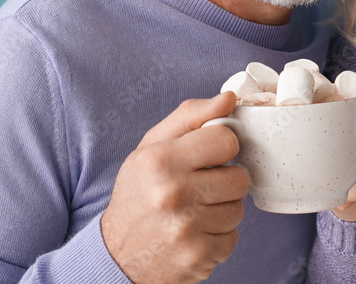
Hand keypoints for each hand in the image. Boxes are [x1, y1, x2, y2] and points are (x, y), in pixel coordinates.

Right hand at [101, 92, 248, 282]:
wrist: (116, 255)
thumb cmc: (138, 194)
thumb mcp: (151, 147)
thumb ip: (190, 117)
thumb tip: (229, 98)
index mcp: (159, 160)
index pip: (226, 140)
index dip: (222, 146)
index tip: (209, 155)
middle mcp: (172, 194)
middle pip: (239, 178)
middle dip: (225, 180)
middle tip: (201, 186)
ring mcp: (186, 229)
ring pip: (239, 209)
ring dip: (222, 209)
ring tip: (195, 210)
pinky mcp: (197, 256)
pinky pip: (233, 238)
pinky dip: (218, 236)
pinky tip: (195, 232)